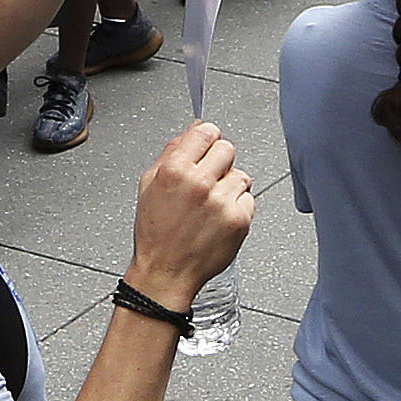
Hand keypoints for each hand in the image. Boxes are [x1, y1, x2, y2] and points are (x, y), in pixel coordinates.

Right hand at [127, 121, 255, 299]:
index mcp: (175, 171)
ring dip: (230, 186)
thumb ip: (172, 151)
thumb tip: (193, 128)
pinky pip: (249, 199)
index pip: (206, 131)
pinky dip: (238, 207)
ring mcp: (222, 202)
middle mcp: (200, 184)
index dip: (206, 138)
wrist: (166, 272)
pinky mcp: (239, 220)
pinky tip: (219, 218)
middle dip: (219, 161)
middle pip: (227, 148)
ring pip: (241, 174)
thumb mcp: (150, 185)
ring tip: (211, 204)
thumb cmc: (156, 234)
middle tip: (207, 179)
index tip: (206, 147)